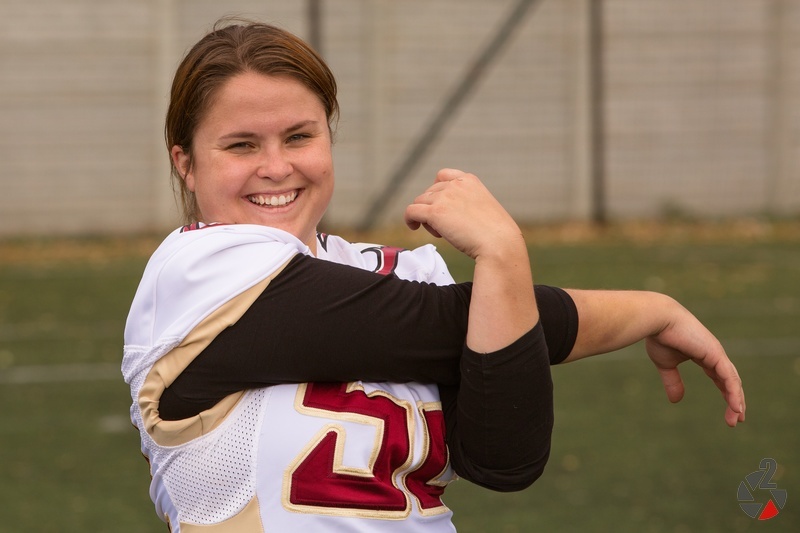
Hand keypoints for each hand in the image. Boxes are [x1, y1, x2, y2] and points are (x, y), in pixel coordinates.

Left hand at [404, 169, 522, 260]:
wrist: (499, 244)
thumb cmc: (496, 234)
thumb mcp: (484, 208)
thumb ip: (468, 203)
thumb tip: (450, 213)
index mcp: (469, 180)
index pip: (443, 176)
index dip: (437, 190)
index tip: (439, 203)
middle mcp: (455, 185)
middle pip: (430, 192)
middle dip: (433, 207)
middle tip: (445, 227)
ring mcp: (444, 197)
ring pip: (420, 202)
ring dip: (425, 216)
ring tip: (439, 232)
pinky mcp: (435, 212)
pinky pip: (411, 211)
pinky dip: (409, 219)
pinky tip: (413, 227)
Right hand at [645, 307, 745, 426]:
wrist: (658, 320)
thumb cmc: (659, 337)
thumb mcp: (666, 364)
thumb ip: (673, 381)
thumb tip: (676, 401)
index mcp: (704, 355)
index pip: (720, 378)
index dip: (726, 394)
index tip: (730, 412)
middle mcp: (714, 354)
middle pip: (731, 381)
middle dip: (734, 401)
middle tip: (736, 420)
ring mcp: (717, 353)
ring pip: (733, 381)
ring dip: (737, 401)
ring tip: (738, 418)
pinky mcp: (715, 354)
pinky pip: (729, 377)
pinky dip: (734, 393)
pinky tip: (737, 406)